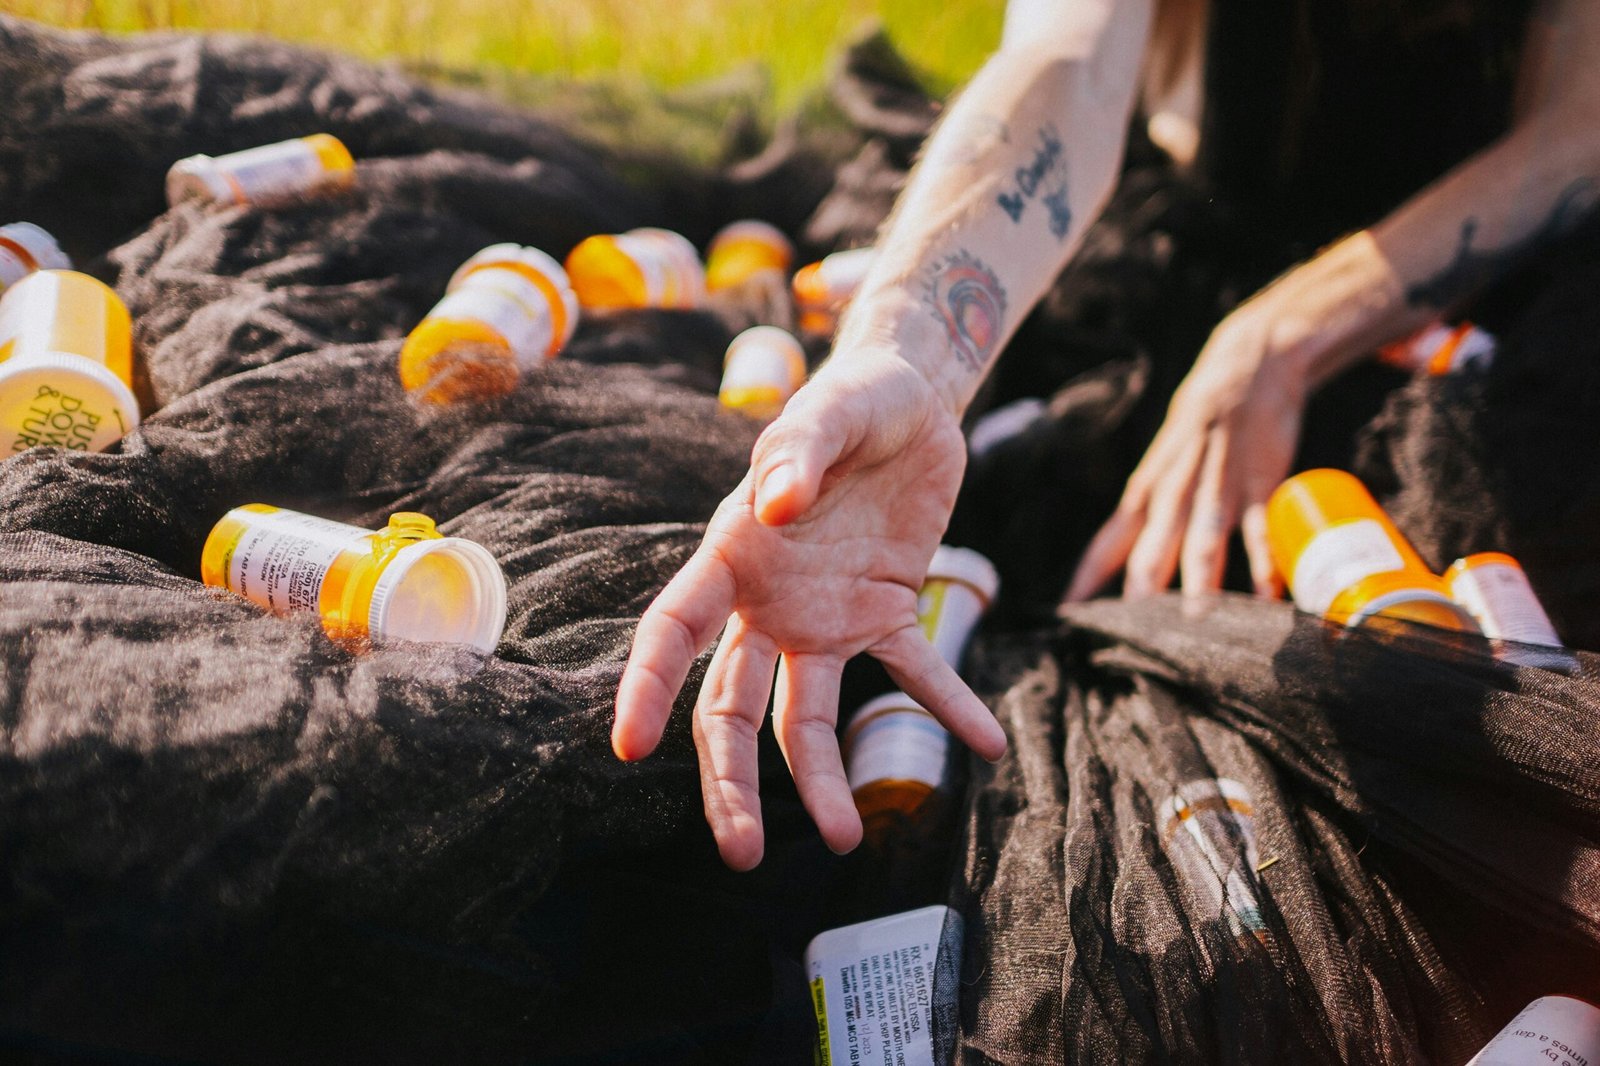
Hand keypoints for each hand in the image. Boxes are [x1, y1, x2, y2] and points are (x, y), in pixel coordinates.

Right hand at [612, 352, 1007, 869]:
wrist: (911, 399)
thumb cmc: (852, 400)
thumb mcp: (829, 414)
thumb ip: (798, 456)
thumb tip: (774, 511)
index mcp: (733, 554)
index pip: (674, 630)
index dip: (648, 686)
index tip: (628, 748)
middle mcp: (768, 602)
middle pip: (733, 708)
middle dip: (730, 782)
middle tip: (741, 855)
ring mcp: (825, 616)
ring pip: (808, 718)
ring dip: (824, 779)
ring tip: (848, 839)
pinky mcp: (887, 611)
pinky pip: (914, 673)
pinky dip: (949, 706)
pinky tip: (987, 743)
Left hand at [1065, 297, 1310, 601]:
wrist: (1246, 363)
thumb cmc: (1199, 427)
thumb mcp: (1163, 464)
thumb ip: (1149, 511)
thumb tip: (1125, 559)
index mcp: (1148, 488)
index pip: (1110, 540)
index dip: (1089, 575)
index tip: (1069, 610)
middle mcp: (1175, 488)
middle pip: (1152, 544)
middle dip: (1141, 586)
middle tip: (1134, 629)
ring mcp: (1217, 483)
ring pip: (1204, 535)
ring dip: (1200, 576)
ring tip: (1196, 616)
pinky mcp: (1260, 476)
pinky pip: (1261, 524)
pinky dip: (1264, 559)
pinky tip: (1266, 592)